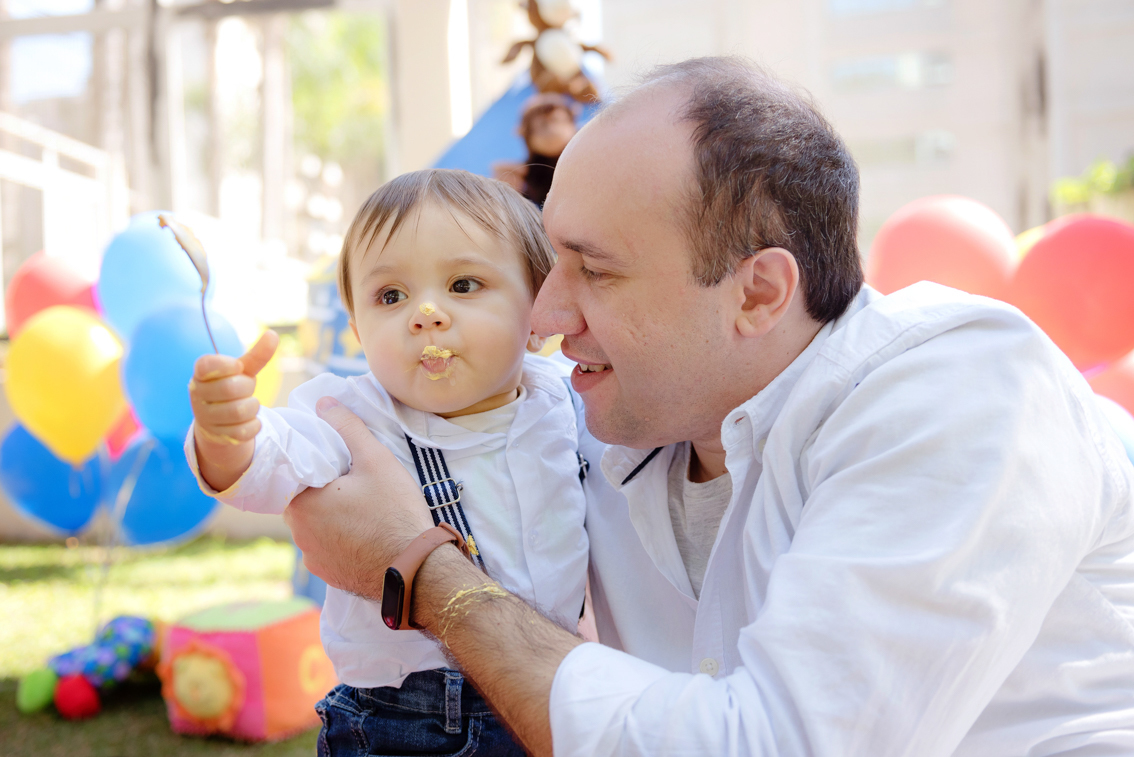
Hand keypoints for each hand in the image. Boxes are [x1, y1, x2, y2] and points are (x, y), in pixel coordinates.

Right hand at [189, 329, 278, 491]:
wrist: (218, 422)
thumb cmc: (230, 388)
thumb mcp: (242, 371)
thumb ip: (256, 355)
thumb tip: (273, 334)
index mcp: (201, 374)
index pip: (208, 365)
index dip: (227, 365)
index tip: (236, 367)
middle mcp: (197, 395)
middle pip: (232, 388)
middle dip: (247, 387)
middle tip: (244, 389)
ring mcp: (205, 418)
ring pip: (240, 411)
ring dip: (253, 407)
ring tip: (247, 404)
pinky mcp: (217, 437)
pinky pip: (245, 431)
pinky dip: (254, 425)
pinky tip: (247, 421)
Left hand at [283, 397, 433, 598]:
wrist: (415, 568)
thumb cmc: (394, 511)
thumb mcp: (374, 459)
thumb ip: (347, 427)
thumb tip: (324, 402)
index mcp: (300, 503)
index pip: (299, 475)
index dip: (321, 467)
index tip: (343, 466)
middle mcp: (298, 534)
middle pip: (307, 501)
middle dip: (327, 492)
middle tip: (358, 486)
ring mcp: (313, 560)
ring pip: (317, 527)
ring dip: (333, 519)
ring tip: (366, 512)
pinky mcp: (329, 576)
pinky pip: (329, 550)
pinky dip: (343, 542)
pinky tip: (367, 536)